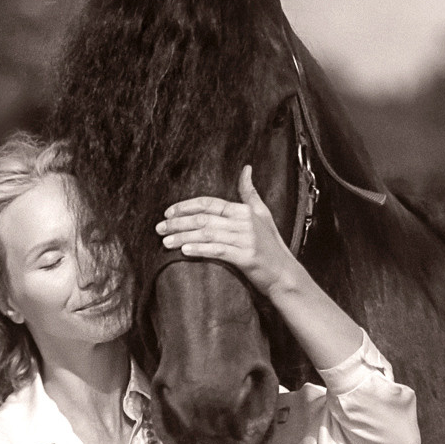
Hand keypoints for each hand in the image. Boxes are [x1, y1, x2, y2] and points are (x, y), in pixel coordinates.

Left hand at [156, 166, 301, 294]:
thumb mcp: (263, 215)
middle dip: (178, 223)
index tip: (168, 213)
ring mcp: (246, 239)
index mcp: (244, 210)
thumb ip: (250, 193)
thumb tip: (246, 169)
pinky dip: (199, 249)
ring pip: (207, 234)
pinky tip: (184, 251)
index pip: (209, 203)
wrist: (285, 274)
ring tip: (165, 241)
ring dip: (183, 237)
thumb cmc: (271, 245)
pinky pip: (217, 250)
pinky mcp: (246, 257)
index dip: (186, 207)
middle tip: (159, 228)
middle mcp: (244, 222)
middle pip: (204, 218)